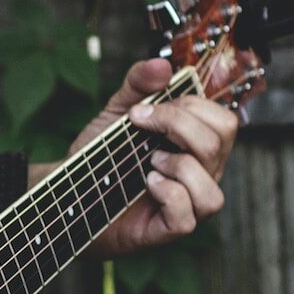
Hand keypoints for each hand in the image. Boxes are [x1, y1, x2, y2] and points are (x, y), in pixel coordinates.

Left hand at [76, 59, 239, 256]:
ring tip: (149, 163)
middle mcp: (201, 174)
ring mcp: (188, 204)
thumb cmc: (101, 158)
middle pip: (221, 142)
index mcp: (197, 146)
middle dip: (179, 125)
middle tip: (142, 128)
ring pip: (213, 187)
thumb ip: (137, 85)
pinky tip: (148, 184)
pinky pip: (190, 216)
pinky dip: (169, 194)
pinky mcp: (169, 229)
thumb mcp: (116, 113)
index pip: (223, 120)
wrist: (69, 193)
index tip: (141, 110)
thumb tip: (161, 64)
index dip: (188, 106)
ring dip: (180, 166)